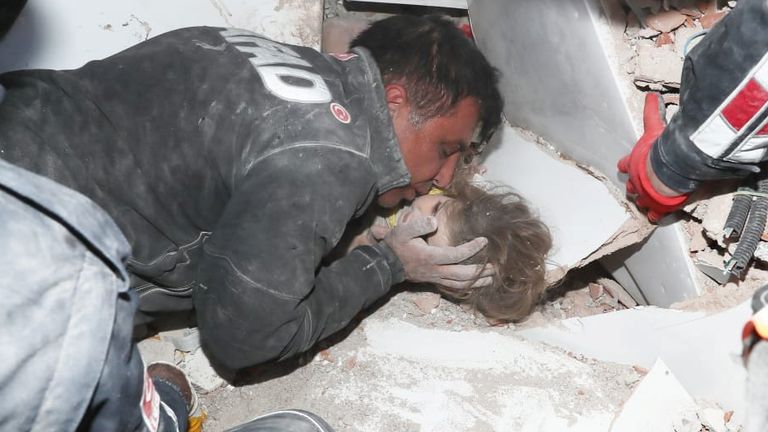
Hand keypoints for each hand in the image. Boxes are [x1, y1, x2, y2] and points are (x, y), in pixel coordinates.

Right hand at [382, 210, 493, 288]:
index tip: (484, 241)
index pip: (456, 255)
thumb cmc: (396, 245)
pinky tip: (476, 284)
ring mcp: (435, 278)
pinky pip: (454, 287)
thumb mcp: (402, 230)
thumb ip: (418, 225)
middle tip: (495, 266)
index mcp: (430, 257)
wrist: (387, 264)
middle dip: (480, 272)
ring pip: (460, 285)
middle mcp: (435, 270)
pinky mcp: (435, 281)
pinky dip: (467, 287)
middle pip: (462, 275)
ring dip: (477, 282)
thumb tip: (434, 221)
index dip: (472, 249)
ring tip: (491, 278)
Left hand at [617, 93, 688, 221]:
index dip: (626, 165)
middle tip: (639, 185)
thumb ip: (652, 112)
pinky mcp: (656, 207)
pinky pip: (653, 214)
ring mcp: (645, 196)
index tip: (626, 166)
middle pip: (630, 185)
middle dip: (634, 185)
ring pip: (640, 200)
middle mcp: (635, 181)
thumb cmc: (659, 151)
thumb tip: (652, 95)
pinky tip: (656, 216)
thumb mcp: (654, 128)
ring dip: (644, 199)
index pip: (624, 164)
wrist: (668, 173)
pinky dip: (655, 215)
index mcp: (633, 164)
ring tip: (648, 200)